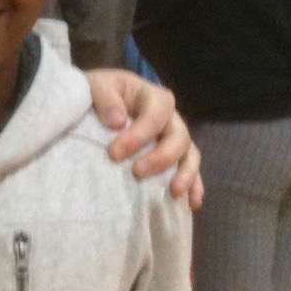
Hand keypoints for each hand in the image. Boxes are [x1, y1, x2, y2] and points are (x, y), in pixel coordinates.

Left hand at [85, 69, 203, 208]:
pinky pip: (189, 170)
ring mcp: (174, 137)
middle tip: (137, 172)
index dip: (139, 134)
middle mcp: (170, 117)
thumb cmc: (98, 94)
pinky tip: (191, 203)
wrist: (97, 102)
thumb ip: (105, 98)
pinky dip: (194, 186)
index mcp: (152, 96)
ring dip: (186, 174)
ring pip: (190, 154)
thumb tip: (118, 121)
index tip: (114, 153)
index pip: (156, 114)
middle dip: (160, 157)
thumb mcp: (96, 86)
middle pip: (179, 136)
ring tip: (173, 192)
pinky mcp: (173, 156)